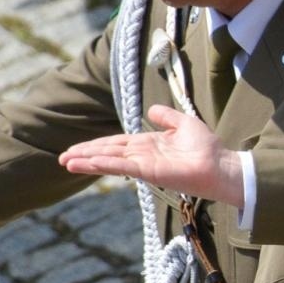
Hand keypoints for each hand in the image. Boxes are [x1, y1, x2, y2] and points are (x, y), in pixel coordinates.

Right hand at [59, 105, 244, 205]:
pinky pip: (121, 166)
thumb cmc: (207, 148)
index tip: (78, 148)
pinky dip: (103, 164)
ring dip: (87, 161)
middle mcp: (142, 156)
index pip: (116, 144)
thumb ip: (166, 117)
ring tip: (65, 162)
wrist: (221, 166)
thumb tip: (151, 110)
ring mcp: (143, 165)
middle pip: (108, 152)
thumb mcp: (184, 123)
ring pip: (109, 160)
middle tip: (62, 157)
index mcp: (148, 145)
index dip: (97, 145)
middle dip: (85, 154)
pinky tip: (86, 163)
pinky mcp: (148, 172)